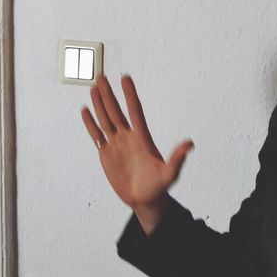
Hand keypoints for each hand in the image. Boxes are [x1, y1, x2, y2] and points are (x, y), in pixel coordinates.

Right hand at [80, 74, 193, 232]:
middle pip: (116, 111)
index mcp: (142, 138)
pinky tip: (86, 110)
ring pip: (105, 119)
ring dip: (99, 104)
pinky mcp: (106, 154)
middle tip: (102, 77)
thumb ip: (177, 159)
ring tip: (93, 87)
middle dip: (109, 94)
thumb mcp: (170, 174)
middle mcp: (128, 137)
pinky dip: (90, 123)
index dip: (130, 95)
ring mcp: (116, 144)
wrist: (144, 200)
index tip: (125, 78)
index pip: (135, 111)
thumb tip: (190, 144)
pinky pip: (96, 135)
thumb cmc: (158, 187)